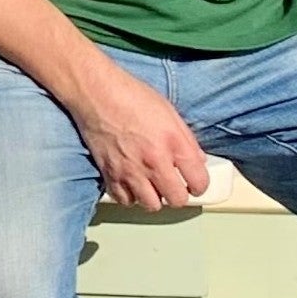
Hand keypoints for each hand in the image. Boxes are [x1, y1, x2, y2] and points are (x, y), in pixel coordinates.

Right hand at [67, 54, 210, 211]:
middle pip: (176, 199)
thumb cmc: (131, 95)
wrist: (97, 93)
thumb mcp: (169, 111)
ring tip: (152, 185)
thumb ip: (186, 139)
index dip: (200, 184)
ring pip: (151, 205)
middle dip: (178, 195)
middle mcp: (154, 161)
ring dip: (154, 197)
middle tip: (174, 186)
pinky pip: (125, 200)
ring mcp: (131, 171)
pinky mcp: (110, 174)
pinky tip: (132, 183)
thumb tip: (197, 160)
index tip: (195, 183)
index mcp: (173, 143)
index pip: (198, 181)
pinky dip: (130, 195)